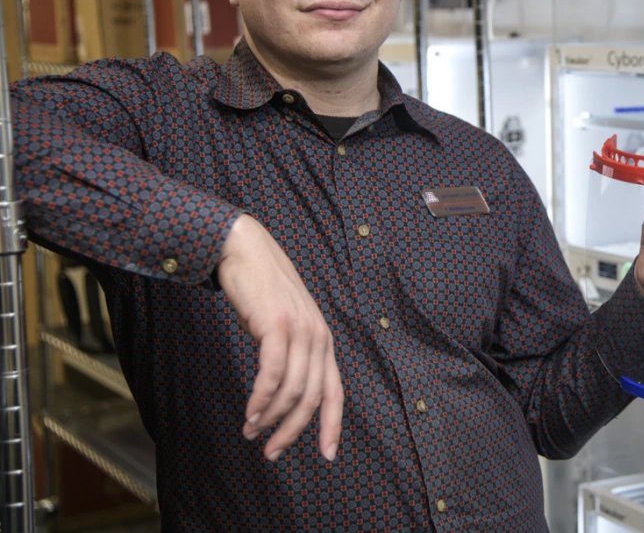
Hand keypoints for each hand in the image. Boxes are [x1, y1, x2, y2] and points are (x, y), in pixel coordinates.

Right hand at [215, 215, 342, 462]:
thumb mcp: (283, 327)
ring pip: (291, 390)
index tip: (327, 455)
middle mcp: (318, 338)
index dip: (332, 426)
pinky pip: (272, 373)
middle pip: (312, 398)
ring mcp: (300, 330)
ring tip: (252, 432)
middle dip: (293, 432)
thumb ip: (290, 356)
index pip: (335, 392)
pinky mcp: (277, 325)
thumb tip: (281, 396)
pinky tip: (250, 413)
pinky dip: (261, 399)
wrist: (246, 251)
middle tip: (272, 453)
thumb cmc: (261, 293)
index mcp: (323, 342)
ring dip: (270, 418)